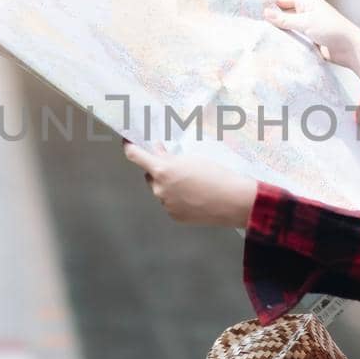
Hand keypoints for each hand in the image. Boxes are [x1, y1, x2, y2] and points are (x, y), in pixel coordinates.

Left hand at [122, 139, 256, 226]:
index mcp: (162, 170)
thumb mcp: (191, 159)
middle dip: (158, 170)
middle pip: (150, 175)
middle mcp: (159, 188)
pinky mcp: (174, 216)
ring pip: (160, 191)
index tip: (127, 143)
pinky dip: (177, 199)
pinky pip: (170, 203)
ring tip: (192, 184)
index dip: (129, 147)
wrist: (232, 200)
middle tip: (175, 166)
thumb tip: (157, 152)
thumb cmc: (215, 175)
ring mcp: (166, 204)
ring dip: (169, 186)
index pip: (135, 156)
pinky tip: (193, 196)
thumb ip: (169, 157)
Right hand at [262, 0, 359, 81]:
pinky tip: (275, 44)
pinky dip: (286, 39)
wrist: (350, 49)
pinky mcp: (309, 37)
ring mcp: (307, 24)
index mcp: (306, 0)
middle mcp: (306, 10)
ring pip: (287, 25)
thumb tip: (265, 13)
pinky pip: (293, 36)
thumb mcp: (306, 23)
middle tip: (255, 27)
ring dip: (278, 30)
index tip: (254, 14)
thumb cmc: (331, 30)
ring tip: (262, 37)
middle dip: (271, 18)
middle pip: (283, 11)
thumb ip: (285, 19)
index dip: (268, 5)